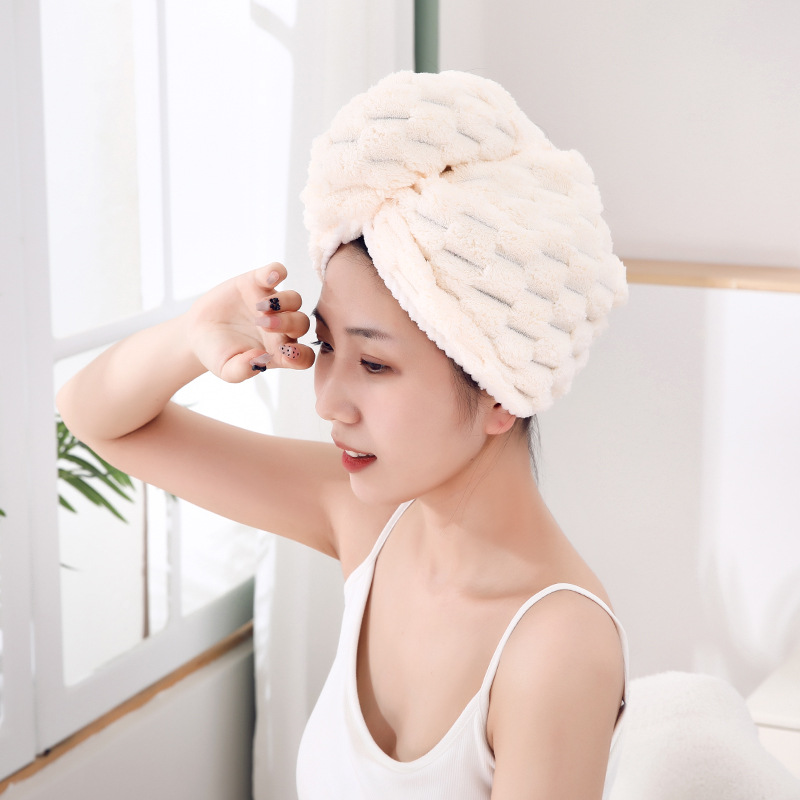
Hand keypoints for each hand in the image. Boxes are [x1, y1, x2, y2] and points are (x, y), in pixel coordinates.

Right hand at [186, 262, 314, 382]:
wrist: (198, 331)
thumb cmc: (217, 353)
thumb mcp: (227, 369)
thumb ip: (243, 370)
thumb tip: (260, 360)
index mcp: (280, 352)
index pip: (304, 356)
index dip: (302, 355)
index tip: (288, 353)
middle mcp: (281, 328)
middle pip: (301, 323)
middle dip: (288, 323)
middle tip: (263, 325)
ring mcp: (272, 304)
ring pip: (294, 299)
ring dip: (283, 302)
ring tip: (259, 307)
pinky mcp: (258, 283)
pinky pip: (276, 273)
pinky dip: (276, 272)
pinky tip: (270, 277)